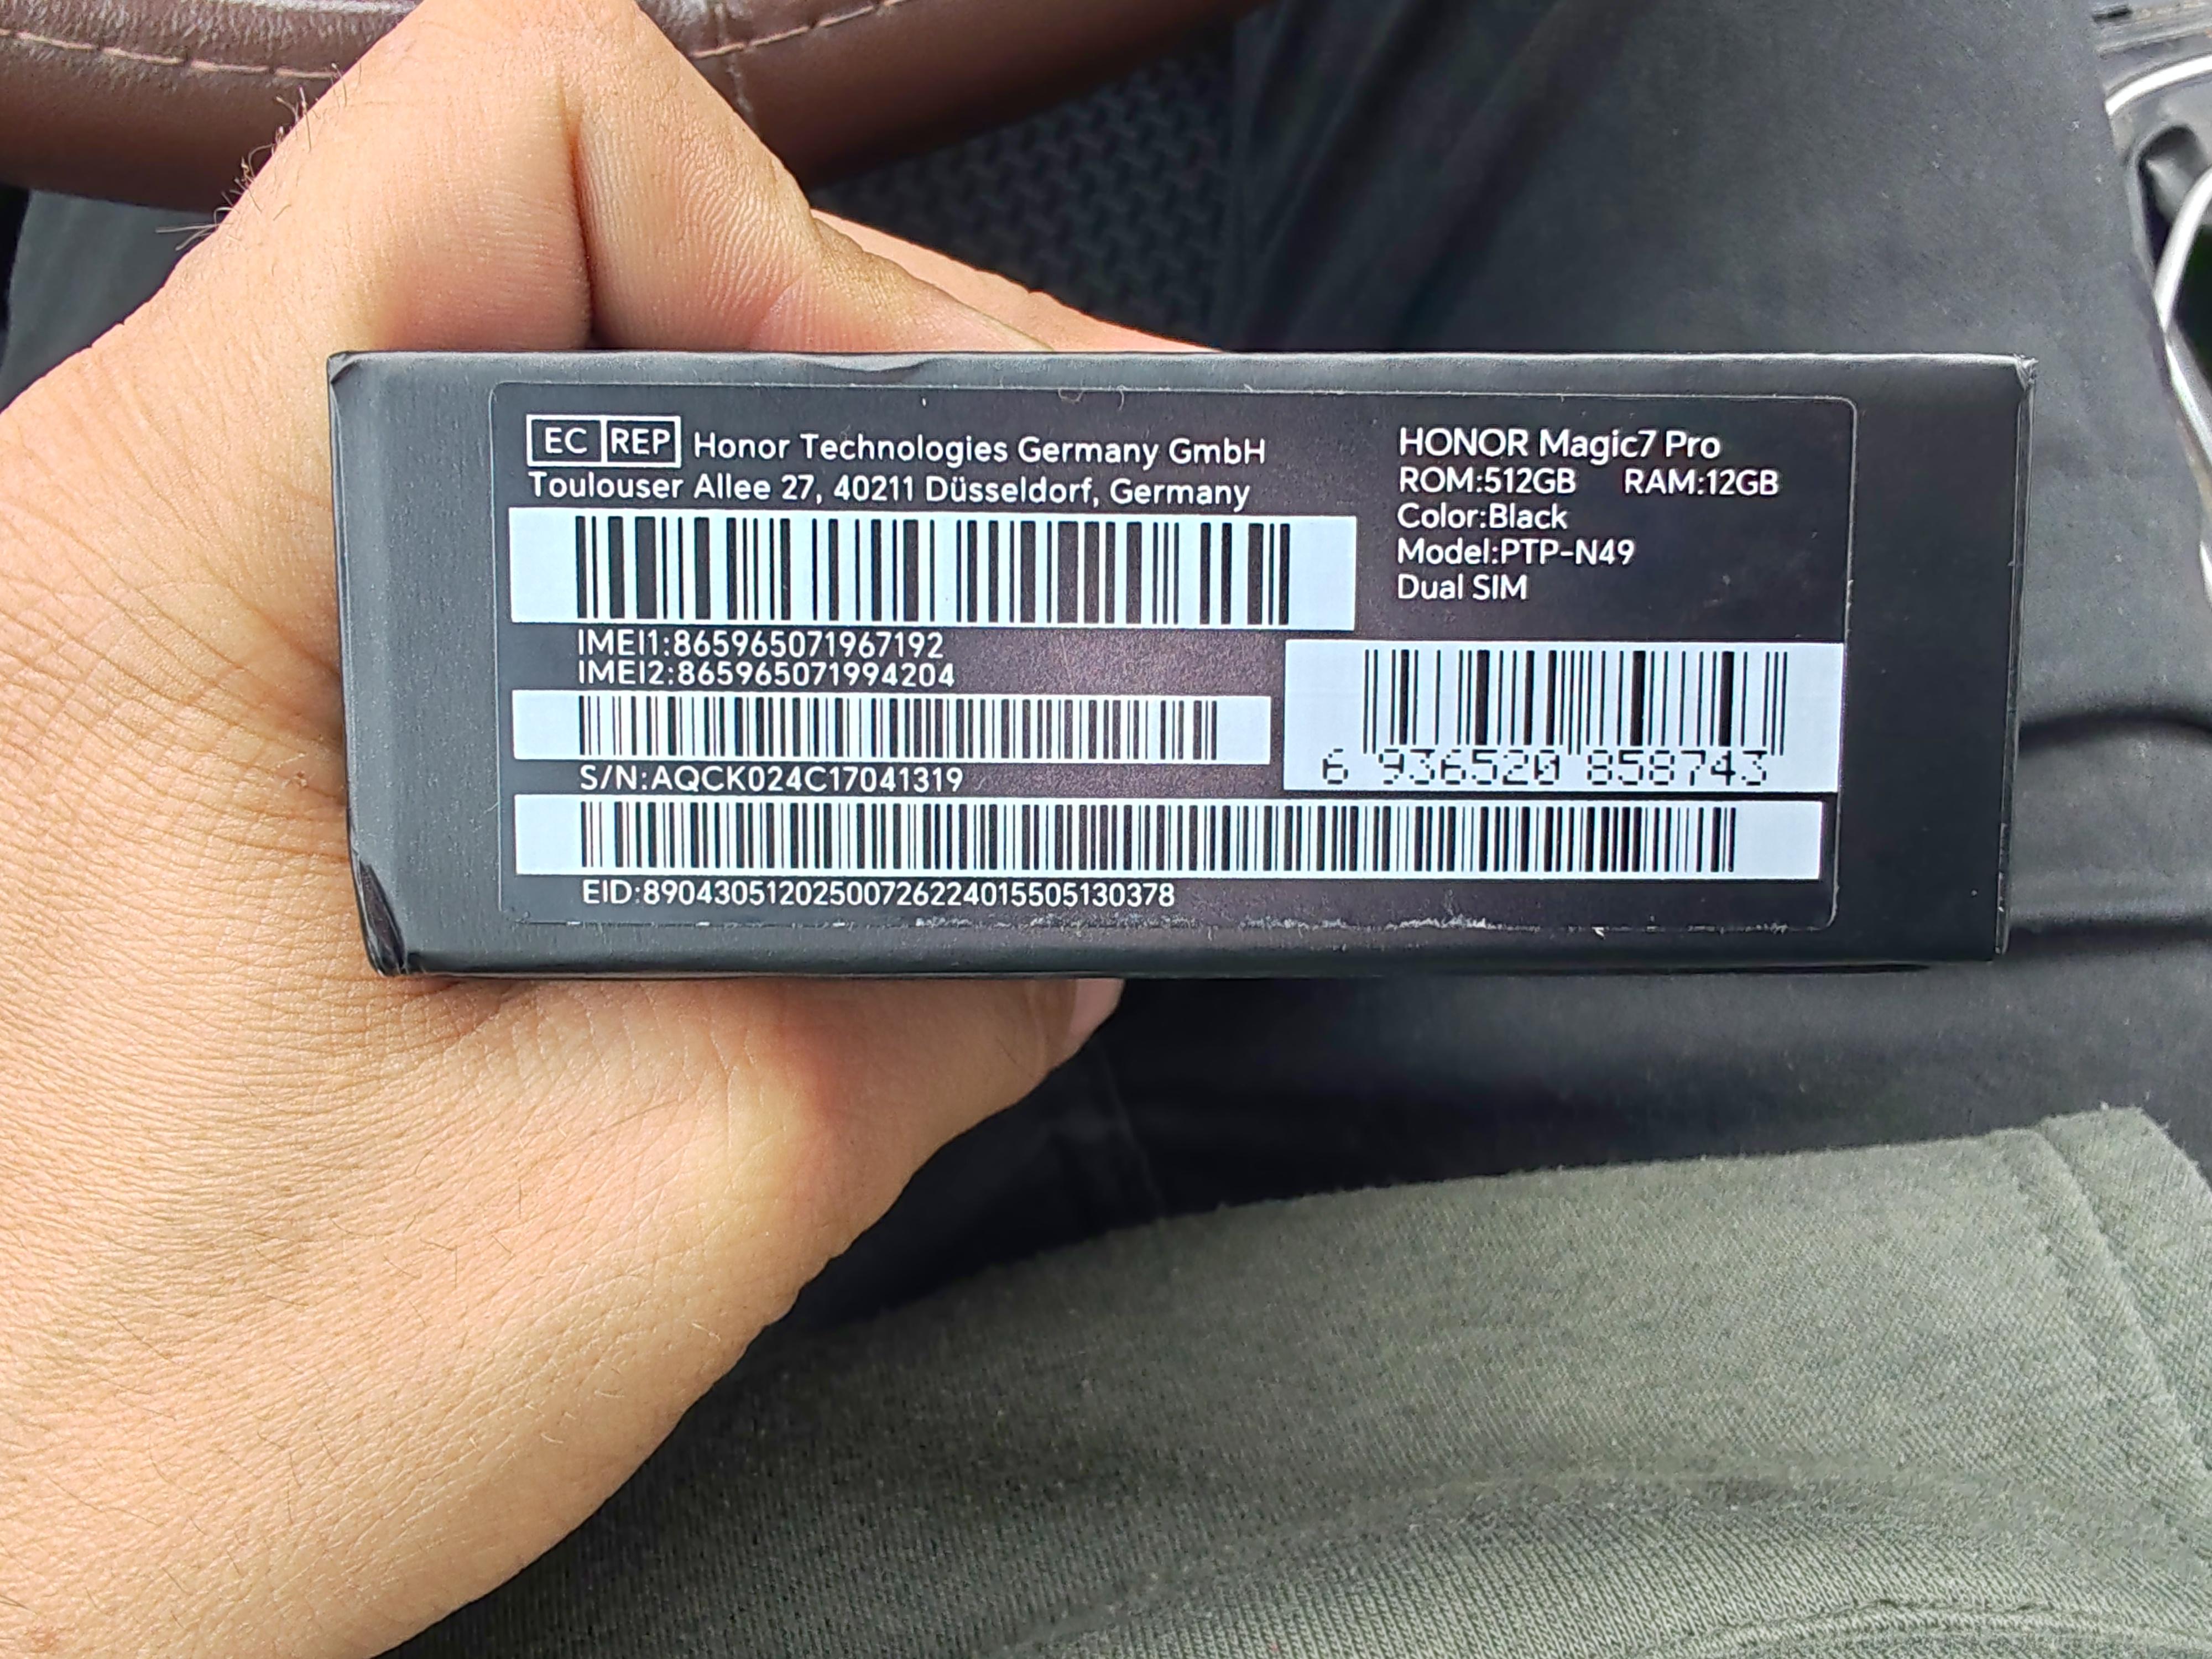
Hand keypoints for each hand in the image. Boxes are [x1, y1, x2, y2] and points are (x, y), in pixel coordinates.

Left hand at [0, 2, 1163, 1650]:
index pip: (520, 135)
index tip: (958, 474)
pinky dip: (678, 603)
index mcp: (177, 549)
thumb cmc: (148, 1438)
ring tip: (956, 611)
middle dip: (854, 369)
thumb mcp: (648, 1196)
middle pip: (560, 230)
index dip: (805, 259)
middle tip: (1042, 526)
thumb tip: (1069, 906)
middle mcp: (138, 526)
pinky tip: (793, 729)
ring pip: (533, 384)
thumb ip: (919, 1007)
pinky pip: (485, 546)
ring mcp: (160, 614)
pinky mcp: (209, 722)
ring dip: (771, 490)